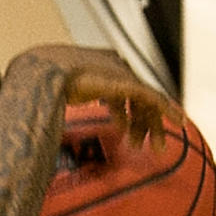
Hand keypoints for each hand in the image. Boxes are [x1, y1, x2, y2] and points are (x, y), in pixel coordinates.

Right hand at [12, 45, 176, 150]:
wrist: (42, 74)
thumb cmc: (36, 86)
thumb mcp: (50, 98)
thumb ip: (54, 108)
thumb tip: (39, 129)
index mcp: (96, 67)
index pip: (119, 91)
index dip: (124, 112)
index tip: (125, 130)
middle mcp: (113, 66)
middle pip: (134, 98)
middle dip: (140, 123)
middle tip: (143, 146)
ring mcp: (121, 73)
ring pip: (146, 101)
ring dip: (152, 126)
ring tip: (156, 149)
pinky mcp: (126, 83)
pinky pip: (154, 98)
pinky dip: (168, 110)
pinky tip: (179, 122)